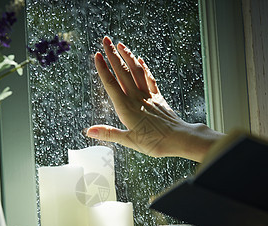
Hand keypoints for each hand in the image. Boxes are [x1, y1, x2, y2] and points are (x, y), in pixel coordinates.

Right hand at [86, 36, 221, 161]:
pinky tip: (140, 60)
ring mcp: (148, 95)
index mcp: (126, 107)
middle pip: (122, 72)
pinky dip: (145, 68)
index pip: (111, 84)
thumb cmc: (154, 142)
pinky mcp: (158, 97)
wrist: (178, 138)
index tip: (97, 55)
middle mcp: (136, 97)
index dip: (103, 69)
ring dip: (128, 56)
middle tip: (105, 40)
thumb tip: (89, 131)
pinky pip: (150, 79)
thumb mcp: (128, 141)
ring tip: (120, 45)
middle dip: (113, 55)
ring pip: (136, 71)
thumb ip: (108, 133)